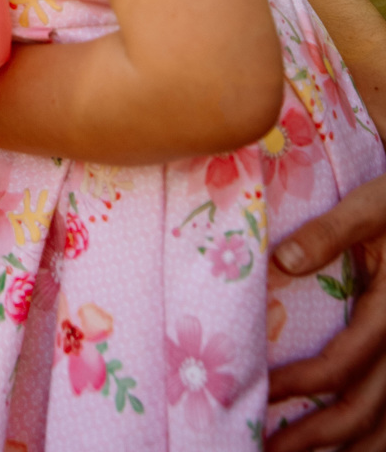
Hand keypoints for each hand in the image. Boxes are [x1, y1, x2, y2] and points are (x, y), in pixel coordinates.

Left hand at [268, 173, 385, 450]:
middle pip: (365, 410)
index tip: (261, 392)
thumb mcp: (372, 205)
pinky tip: (342, 448)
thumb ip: (330, 231)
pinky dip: (371, 437)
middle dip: (318, 439)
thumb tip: (283, 260)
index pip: (343, 363)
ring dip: (346, 449)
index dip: (301, 385)